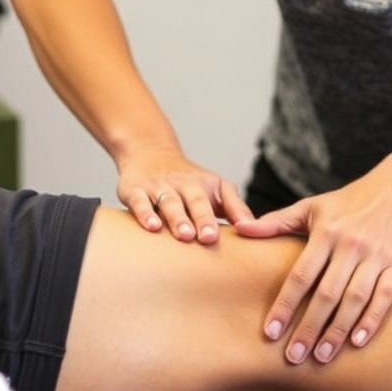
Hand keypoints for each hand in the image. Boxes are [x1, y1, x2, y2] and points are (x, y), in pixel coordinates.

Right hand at [118, 147, 253, 244]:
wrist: (148, 153)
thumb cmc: (188, 180)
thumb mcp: (216, 187)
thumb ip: (236, 208)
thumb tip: (256, 229)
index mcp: (205, 186)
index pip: (218, 201)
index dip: (227, 217)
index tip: (230, 235)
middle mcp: (183, 185)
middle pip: (195, 202)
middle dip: (202, 219)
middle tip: (207, 238)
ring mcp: (159, 187)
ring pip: (169, 202)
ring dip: (177, 218)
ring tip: (183, 235)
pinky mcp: (135, 191)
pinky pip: (140, 202)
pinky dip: (145, 213)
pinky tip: (152, 227)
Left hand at [233, 167, 391, 363]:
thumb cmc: (348, 201)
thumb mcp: (311, 206)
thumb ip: (276, 222)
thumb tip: (240, 229)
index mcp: (326, 232)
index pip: (300, 276)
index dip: (284, 305)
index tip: (270, 333)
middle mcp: (351, 245)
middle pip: (326, 294)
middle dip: (309, 328)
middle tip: (293, 357)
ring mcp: (377, 256)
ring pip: (355, 299)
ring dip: (337, 330)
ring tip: (321, 357)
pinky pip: (385, 296)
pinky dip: (372, 320)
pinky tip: (357, 342)